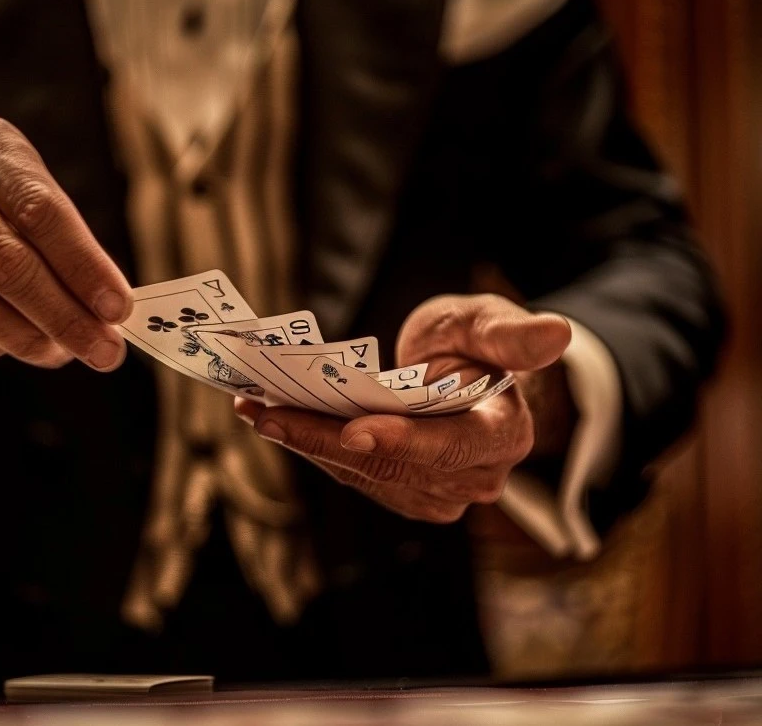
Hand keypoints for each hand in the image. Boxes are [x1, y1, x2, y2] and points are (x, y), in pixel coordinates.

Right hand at [0, 117, 132, 370]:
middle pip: (6, 263)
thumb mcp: (26, 188)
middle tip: (102, 351)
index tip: (118, 309)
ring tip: (61, 352)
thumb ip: (67, 241)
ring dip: (27, 340)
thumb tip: (108, 310)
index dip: (84, 267)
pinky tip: (9, 346)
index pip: (41, 212)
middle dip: (64, 317)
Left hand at [234, 295, 573, 522]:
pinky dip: (312, 446)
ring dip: (307, 445)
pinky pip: (353, 474)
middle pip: (393, 467)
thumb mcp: (487, 323)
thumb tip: (556, 333)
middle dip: (326, 439)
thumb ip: (511, 335)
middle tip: (269, 412)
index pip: (452, 447)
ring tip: (258, 411)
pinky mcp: (402, 491)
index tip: (353, 428)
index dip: (403, 441)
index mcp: (503, 433)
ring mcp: (436, 490)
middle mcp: (473, 475)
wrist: (461, 370)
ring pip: (364, 476)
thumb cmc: (475, 342)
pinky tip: (275, 420)